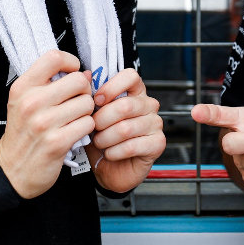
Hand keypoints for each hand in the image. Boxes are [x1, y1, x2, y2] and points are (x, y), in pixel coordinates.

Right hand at [0, 50, 96, 198]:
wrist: (12, 169)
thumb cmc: (23, 133)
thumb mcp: (25, 102)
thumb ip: (50, 84)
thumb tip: (84, 73)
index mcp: (22, 87)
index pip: (53, 58)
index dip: (70, 62)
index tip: (71, 73)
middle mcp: (31, 102)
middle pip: (78, 81)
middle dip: (83, 92)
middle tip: (76, 102)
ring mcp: (44, 123)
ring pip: (87, 103)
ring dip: (86, 112)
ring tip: (73, 119)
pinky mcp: (57, 142)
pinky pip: (88, 124)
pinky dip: (86, 128)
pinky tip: (75, 132)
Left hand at [86, 68, 164, 192]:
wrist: (110, 169)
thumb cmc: (102, 140)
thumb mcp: (92, 117)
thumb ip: (91, 96)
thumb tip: (85, 75)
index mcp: (135, 92)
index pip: (130, 76)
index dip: (111, 87)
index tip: (96, 100)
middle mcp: (148, 105)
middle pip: (125, 105)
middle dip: (101, 120)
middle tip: (93, 129)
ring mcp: (155, 124)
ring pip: (125, 128)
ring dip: (105, 139)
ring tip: (99, 143)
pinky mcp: (158, 143)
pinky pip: (131, 146)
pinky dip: (114, 152)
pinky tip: (110, 153)